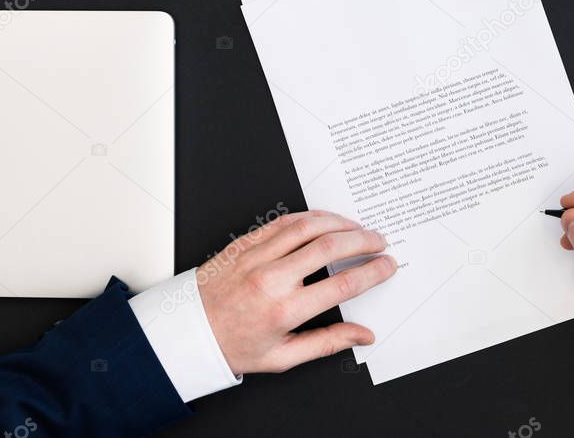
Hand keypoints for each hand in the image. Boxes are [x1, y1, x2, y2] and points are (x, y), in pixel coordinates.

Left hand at [196, 210, 396, 373]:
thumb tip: (362, 335)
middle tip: (379, 240)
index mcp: (284, 310)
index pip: (341, 285)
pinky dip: (310, 217)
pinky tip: (325, 220)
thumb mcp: (282, 357)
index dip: (372, 272)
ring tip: (357, 227)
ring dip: (340, 223)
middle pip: (329, 247)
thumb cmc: (232, 346)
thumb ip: (327, 342)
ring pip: (308, 227)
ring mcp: (256, 257)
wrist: (186, 331)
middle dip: (363, 240)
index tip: (387, 265)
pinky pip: (283, 221)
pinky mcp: (244, 243)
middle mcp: (271, 279)